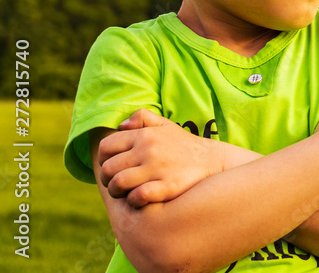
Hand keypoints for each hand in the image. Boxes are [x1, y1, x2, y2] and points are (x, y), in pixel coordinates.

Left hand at [97, 108, 226, 207]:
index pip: (106, 147)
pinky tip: (140, 200)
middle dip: (107, 180)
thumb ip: (143, 118)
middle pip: (109, 168)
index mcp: (145, 135)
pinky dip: (134, 201)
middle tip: (116, 185)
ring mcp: (158, 168)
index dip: (103, 160)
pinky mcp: (168, 186)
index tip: (111, 168)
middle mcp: (149, 150)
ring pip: (119, 183)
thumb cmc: (184, 146)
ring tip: (125, 194)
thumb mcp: (166, 125)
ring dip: (117, 192)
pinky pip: (138, 196)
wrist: (213, 161)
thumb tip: (120, 126)